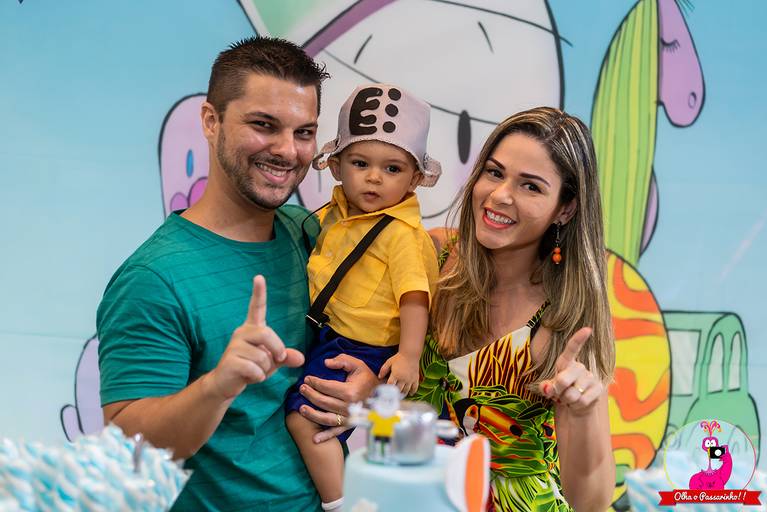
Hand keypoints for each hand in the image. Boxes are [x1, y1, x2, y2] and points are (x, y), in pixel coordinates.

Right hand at [204, 276, 303, 400]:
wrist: (226, 384)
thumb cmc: (251, 368)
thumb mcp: (272, 362)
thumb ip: (286, 357)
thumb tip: (300, 358)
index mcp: (252, 329)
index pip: (256, 307)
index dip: (259, 293)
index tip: (259, 277)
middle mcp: (242, 333)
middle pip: (267, 334)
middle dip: (277, 350)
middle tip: (276, 360)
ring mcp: (234, 346)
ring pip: (263, 357)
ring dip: (265, 369)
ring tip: (255, 371)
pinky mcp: (230, 361)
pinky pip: (255, 369)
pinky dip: (258, 377)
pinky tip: (249, 377)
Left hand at [299, 354, 379, 442]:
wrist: (382, 396)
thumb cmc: (367, 379)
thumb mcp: (357, 365)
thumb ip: (342, 361)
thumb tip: (326, 363)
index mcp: (350, 391)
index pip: (327, 387)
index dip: (315, 382)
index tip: (307, 379)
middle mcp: (348, 406)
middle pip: (324, 401)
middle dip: (310, 395)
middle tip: (302, 389)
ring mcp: (348, 418)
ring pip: (326, 418)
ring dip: (312, 414)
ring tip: (301, 409)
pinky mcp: (349, 425)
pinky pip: (336, 432)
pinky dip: (325, 437)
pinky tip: (314, 439)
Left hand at [378, 353, 419, 395]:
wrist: (410, 354)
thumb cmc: (399, 358)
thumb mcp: (389, 362)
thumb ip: (383, 369)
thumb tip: (379, 377)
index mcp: (396, 374)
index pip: (390, 385)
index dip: (388, 390)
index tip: (385, 393)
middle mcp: (403, 378)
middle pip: (398, 390)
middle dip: (395, 394)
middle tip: (392, 397)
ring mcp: (410, 379)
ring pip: (406, 390)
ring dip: (403, 394)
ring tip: (400, 396)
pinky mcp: (415, 378)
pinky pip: (415, 388)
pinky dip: (412, 392)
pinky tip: (410, 394)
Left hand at [539, 327, 602, 415]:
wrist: (573, 408)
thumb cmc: (560, 393)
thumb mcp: (549, 389)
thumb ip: (546, 387)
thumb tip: (548, 388)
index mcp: (566, 362)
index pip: (572, 348)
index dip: (579, 339)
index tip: (588, 329)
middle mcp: (581, 367)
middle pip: (563, 379)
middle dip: (557, 391)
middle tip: (558, 394)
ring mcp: (591, 377)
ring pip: (572, 393)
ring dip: (567, 400)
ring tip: (569, 399)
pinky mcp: (599, 389)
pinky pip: (582, 400)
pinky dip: (576, 406)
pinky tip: (577, 404)